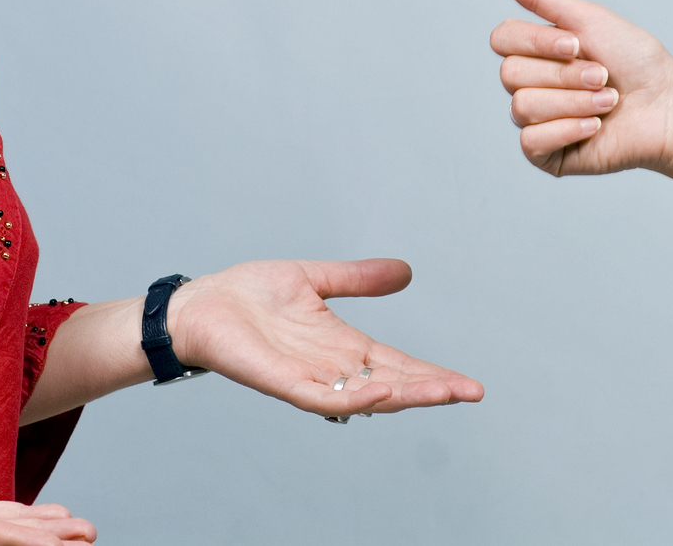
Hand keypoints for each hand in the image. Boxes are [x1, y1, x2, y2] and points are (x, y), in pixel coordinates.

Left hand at [169, 258, 483, 417]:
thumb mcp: (314, 279)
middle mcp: (332, 367)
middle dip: (433, 390)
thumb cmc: (246, 296)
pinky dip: (356, 400)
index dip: (433, 374)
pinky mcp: (284, 382)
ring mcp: (310, 377)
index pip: (398, 365)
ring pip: (367, 397)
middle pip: (393, 385)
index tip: (470, 384)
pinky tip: (384, 394)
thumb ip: (357, 279)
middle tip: (473, 393)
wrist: (199, 305)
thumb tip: (405, 271)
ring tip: (443, 392)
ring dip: (407, 396)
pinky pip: (325, 398)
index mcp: (343, 345)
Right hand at [490, 0, 672, 176]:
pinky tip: (596, 127)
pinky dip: (568, 130)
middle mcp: (531, 85)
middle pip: (510, 74)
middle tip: (603, 76)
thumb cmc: (637, 62)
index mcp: (537, 51)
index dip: (537, 41)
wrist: (669, 106)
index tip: (577, 42)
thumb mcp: (589, 19)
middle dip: (565, 74)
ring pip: (522, 107)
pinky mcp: (547, 155)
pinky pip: (530, 142)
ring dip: (575, 102)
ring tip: (608, 102)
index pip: (502, 39)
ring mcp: (537, 121)